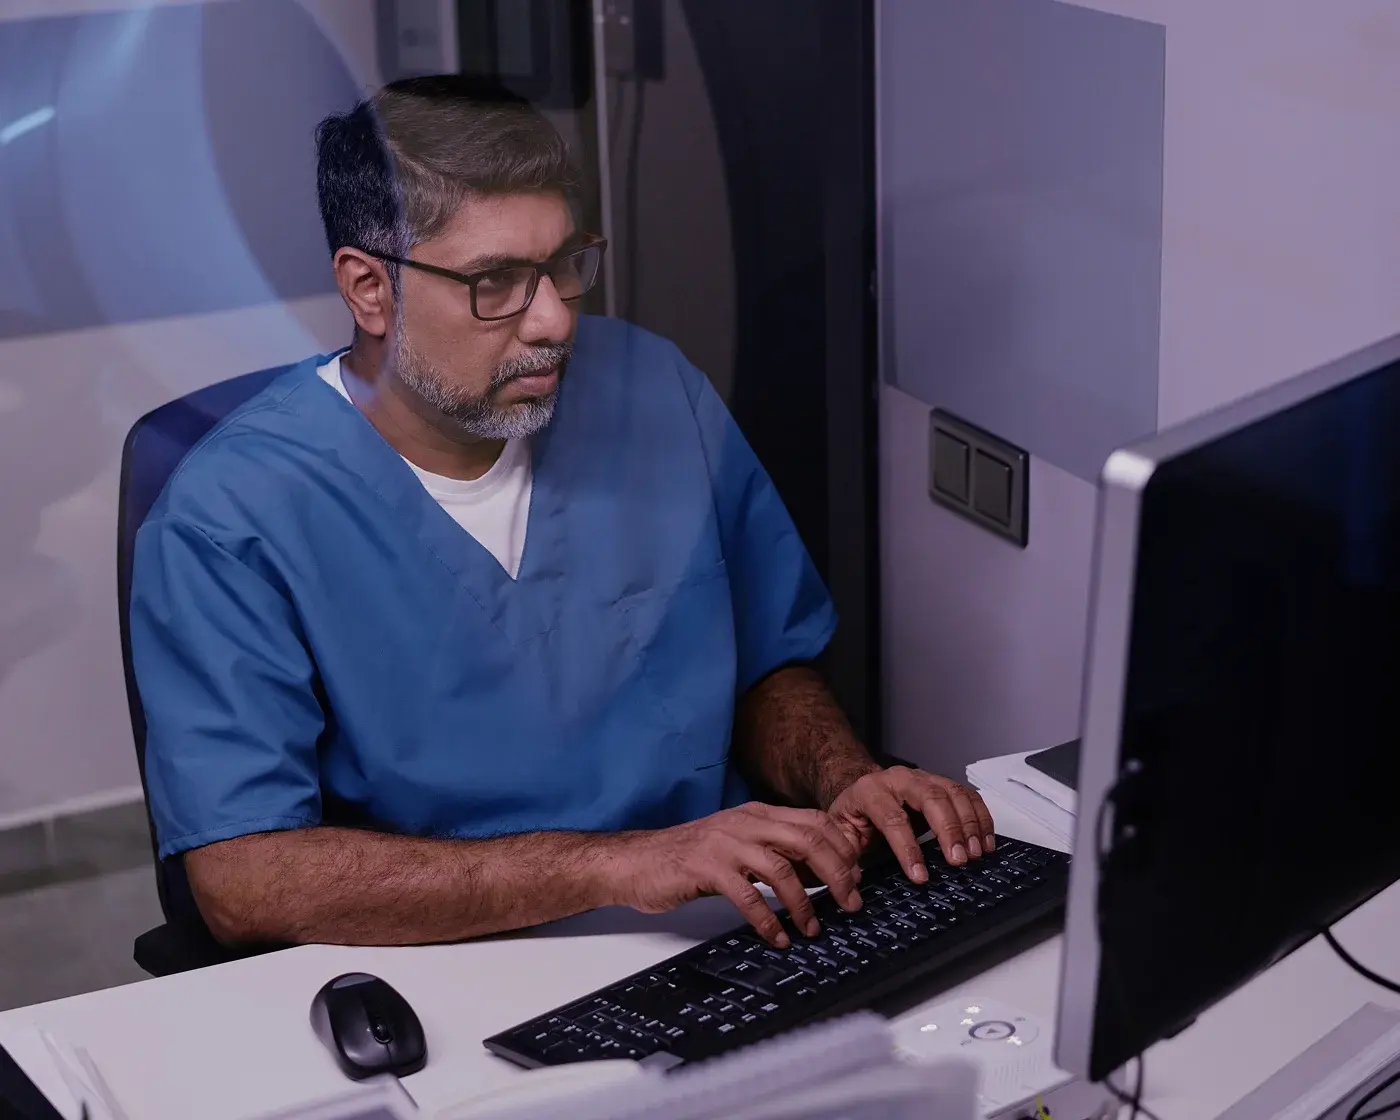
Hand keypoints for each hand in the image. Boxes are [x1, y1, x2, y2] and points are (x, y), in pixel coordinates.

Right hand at [615, 803, 864, 946]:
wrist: (639, 861)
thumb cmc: (690, 857)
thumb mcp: (739, 845)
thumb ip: (775, 851)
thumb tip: (822, 871)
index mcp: (758, 814)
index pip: (815, 822)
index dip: (842, 848)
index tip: (857, 877)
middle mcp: (745, 823)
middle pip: (807, 840)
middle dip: (837, 873)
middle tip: (851, 903)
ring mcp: (725, 844)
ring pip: (781, 868)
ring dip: (804, 902)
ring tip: (813, 929)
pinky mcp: (706, 869)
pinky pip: (748, 896)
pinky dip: (768, 920)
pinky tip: (777, 937)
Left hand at [826, 766, 995, 880]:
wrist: (862, 790)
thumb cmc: (854, 815)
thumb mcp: (840, 832)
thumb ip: (845, 852)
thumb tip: (853, 878)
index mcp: (871, 791)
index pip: (892, 818)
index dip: (907, 848)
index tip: (920, 875)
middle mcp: (900, 779)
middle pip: (931, 798)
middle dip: (948, 830)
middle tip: (959, 861)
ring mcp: (924, 778)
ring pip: (953, 793)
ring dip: (970, 824)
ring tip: (976, 854)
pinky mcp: (942, 784)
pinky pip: (967, 795)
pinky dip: (981, 818)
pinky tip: (986, 841)